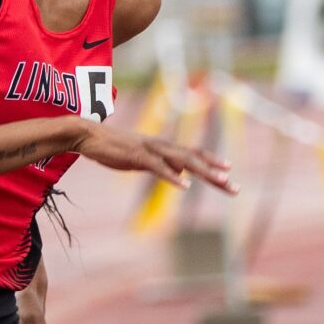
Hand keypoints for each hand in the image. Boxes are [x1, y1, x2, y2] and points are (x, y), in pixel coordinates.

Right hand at [75, 121, 237, 193]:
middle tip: (235, 188)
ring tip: (221, 181)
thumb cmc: (112, 148)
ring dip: (204, 172)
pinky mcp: (137, 156)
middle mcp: (162, 146)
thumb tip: (179, 173)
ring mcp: (151, 150)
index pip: (193, 153)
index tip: (229, 172)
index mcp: (163, 147)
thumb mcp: (141, 159)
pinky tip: (185, 186)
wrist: (88, 135)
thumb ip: (160, 165)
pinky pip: (159, 167)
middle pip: (195, 159)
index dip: (212, 161)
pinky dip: (173, 176)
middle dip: (216, 173)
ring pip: (183, 161)